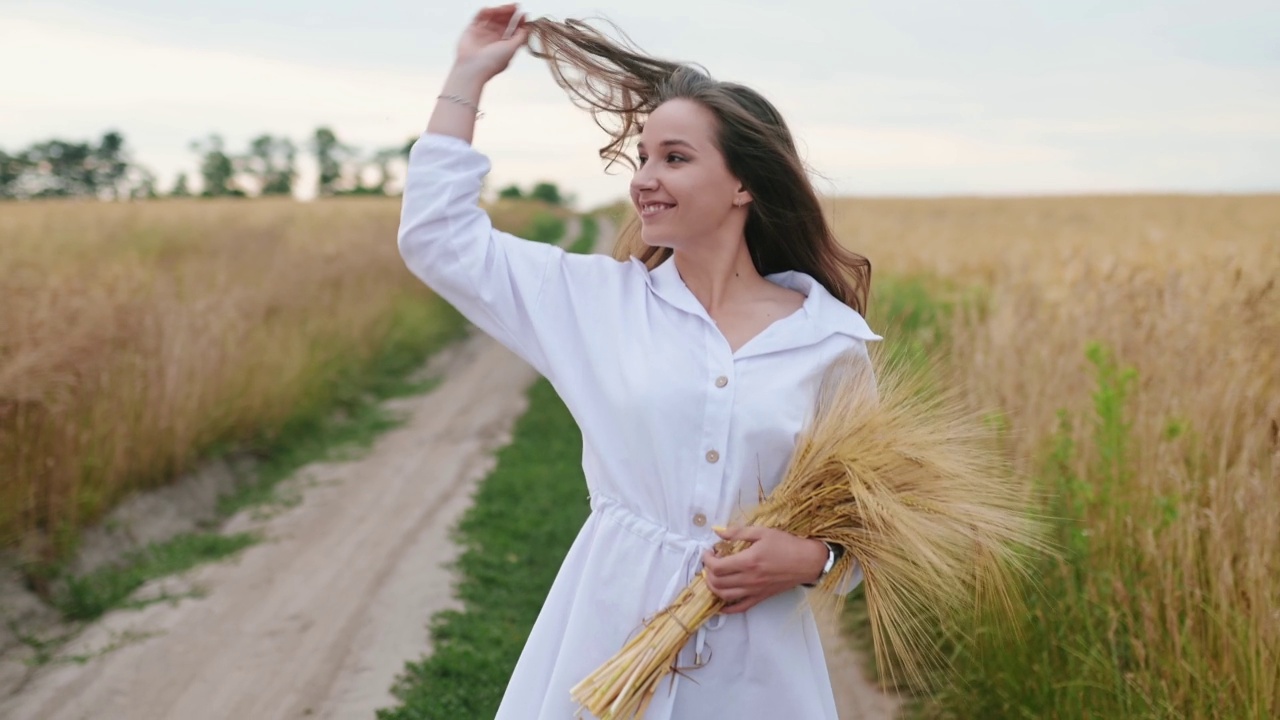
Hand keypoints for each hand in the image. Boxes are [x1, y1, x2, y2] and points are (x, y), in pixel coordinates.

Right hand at [454, 4, 528, 80]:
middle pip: (503, 22)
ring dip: (500, 11)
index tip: (524, 15)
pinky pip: (480, 16)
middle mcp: (494, 39)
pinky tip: (493, 10)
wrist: (472, 67)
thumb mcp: (512, 49)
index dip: (519, 22)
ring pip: (493, 17)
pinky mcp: (472, 29)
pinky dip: (486, 11)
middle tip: (516, 7)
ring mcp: (483, 33)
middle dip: (510, 14)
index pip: (513, 30)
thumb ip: (521, 37)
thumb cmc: (491, 63)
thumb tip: (527, 27)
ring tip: (507, 7)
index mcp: (504, 46)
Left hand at [700, 526, 828, 613]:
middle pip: (717, 582)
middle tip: (711, 562)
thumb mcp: (762, 532)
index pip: (717, 566)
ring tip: (713, 577)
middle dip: (708, 573)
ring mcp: (754, 591)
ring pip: (724, 596)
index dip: (707, 559)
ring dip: (713, 587)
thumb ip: (738, 532)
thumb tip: (718, 532)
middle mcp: (748, 579)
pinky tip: (720, 604)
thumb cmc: (786, 545)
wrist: (807, 562)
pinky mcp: (760, 598)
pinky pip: (739, 608)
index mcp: (747, 562)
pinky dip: (727, 608)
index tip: (709, 552)